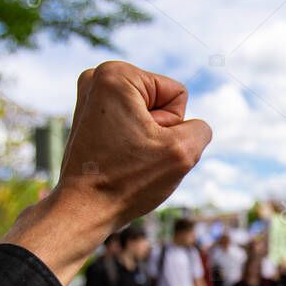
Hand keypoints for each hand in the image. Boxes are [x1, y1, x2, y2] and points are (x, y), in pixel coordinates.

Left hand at [3, 61, 211, 284]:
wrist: (84, 211)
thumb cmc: (127, 181)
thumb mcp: (182, 153)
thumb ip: (201, 129)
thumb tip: (192, 128)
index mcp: (117, 74)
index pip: (178, 95)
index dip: (172, 126)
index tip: (145, 145)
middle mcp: (98, 78)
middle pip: (162, 103)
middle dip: (159, 132)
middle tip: (134, 155)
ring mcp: (90, 98)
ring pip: (149, 117)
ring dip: (147, 141)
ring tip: (125, 159)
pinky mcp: (89, 118)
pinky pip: (132, 126)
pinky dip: (132, 145)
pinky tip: (116, 160)